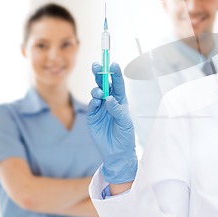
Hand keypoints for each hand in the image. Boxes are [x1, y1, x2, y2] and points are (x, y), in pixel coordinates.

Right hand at [87, 62, 137, 183]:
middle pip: (104, 85)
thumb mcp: (125, 122)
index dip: (115, 73)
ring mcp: (100, 109)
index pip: (118, 84)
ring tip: (99, 92)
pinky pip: (92, 106)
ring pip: (96, 93)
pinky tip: (96, 101)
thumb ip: (117, 109)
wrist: (117, 152)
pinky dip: (93, 102)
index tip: (113, 63)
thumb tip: (109, 98)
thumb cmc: (125, 136)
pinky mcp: (92, 117)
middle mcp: (110, 102)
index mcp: (121, 100)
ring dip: (97, 89)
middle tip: (97, 66)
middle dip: (100, 74)